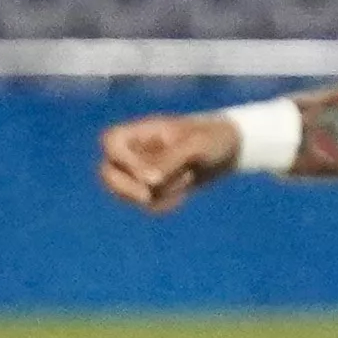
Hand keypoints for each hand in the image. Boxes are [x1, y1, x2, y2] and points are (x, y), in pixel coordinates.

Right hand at [98, 111, 238, 212]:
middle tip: (148, 197)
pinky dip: (167, 203)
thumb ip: (170, 160)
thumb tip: (150, 183)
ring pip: (127, 194)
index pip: (110, 143)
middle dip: (127, 189)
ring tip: (187, 178)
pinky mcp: (152, 191)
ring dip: (158, 194)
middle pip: (107, 173)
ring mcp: (140, 173)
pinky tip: (185, 192)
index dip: (123, 162)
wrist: (230, 149)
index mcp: (139, 131)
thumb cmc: (212, 138)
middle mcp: (133, 152)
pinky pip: (149, 206)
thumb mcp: (195, 145)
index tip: (151, 176)